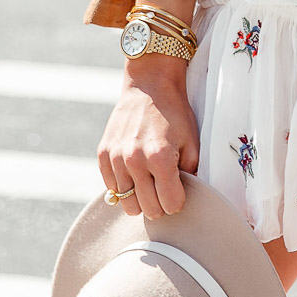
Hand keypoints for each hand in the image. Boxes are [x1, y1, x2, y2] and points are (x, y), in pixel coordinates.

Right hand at [97, 58, 199, 220]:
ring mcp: (116, 158)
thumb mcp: (192, 142)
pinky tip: (134, 173)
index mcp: (160, 158)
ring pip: (127, 204)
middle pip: (148, 210)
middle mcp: (135, 161)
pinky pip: (112, 189)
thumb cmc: (174, 114)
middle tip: (165, 189)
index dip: (178, 201)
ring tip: (149, 182)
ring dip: (140, 199)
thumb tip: (185, 198)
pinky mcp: (103, 155)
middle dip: (160, 204)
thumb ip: (191, 173)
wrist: (149, 86)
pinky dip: (124, 187)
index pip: (170, 205)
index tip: (179, 191)